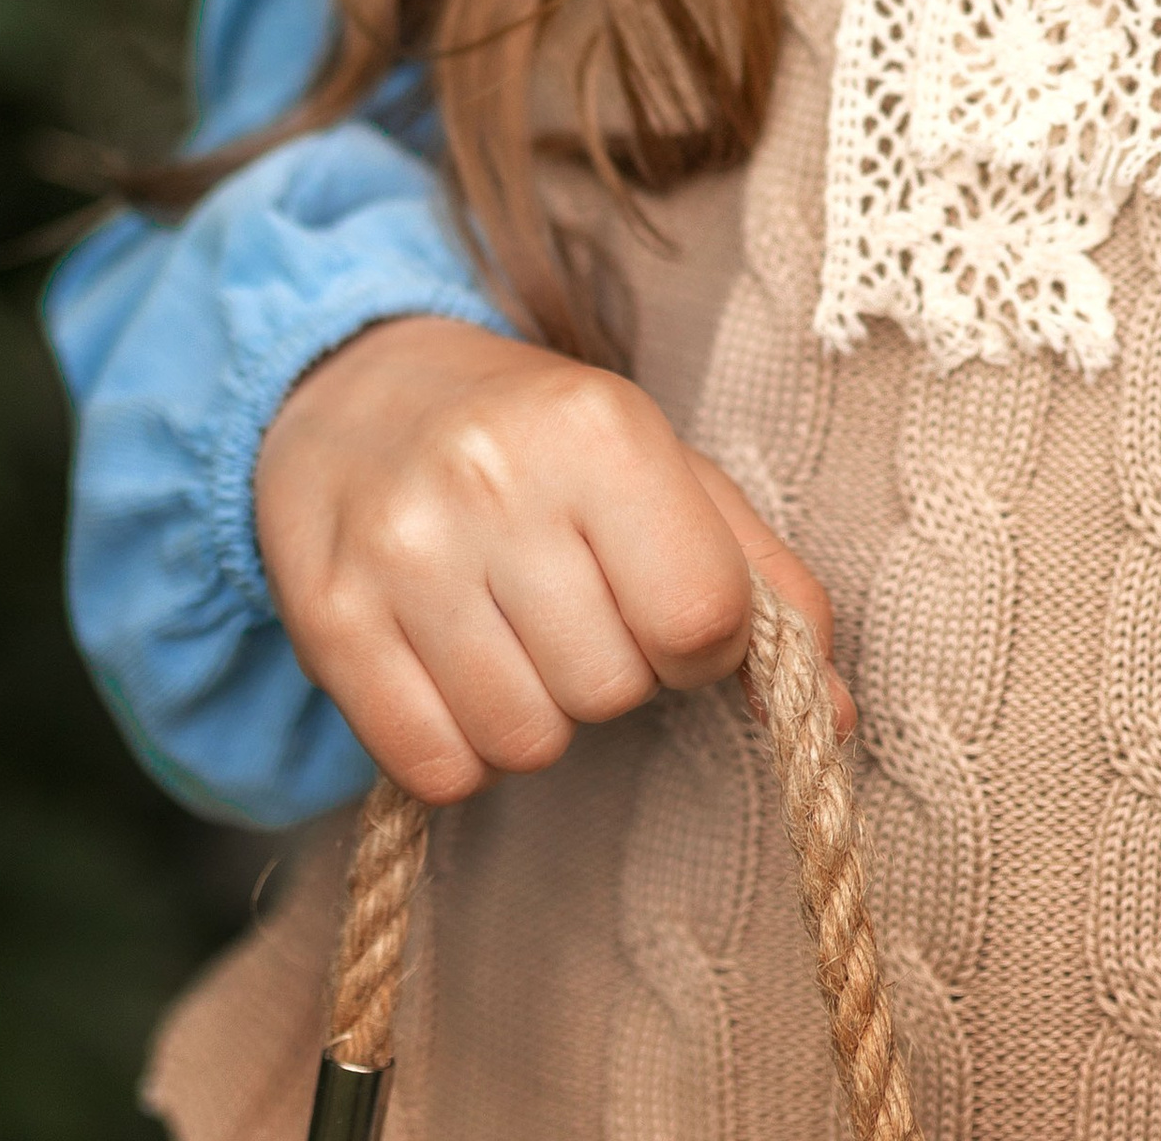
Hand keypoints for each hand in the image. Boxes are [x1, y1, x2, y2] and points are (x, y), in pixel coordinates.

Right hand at [256, 313, 848, 804]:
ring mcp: (400, 550)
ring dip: (537, 714)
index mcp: (600, 427)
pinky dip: (459, 750)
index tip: (663, 605)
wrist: (361, 392)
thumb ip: (764, 585)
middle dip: (612, 669)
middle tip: (573, 605)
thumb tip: (834, 719)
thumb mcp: (668, 470)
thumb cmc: (546, 444)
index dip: (700, 642)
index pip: (701, 617)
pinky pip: (435, 768)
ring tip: (513, 632)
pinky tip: (453, 669)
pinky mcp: (327, 620)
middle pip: (612, 688)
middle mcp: (494, 479)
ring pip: (526, 742)